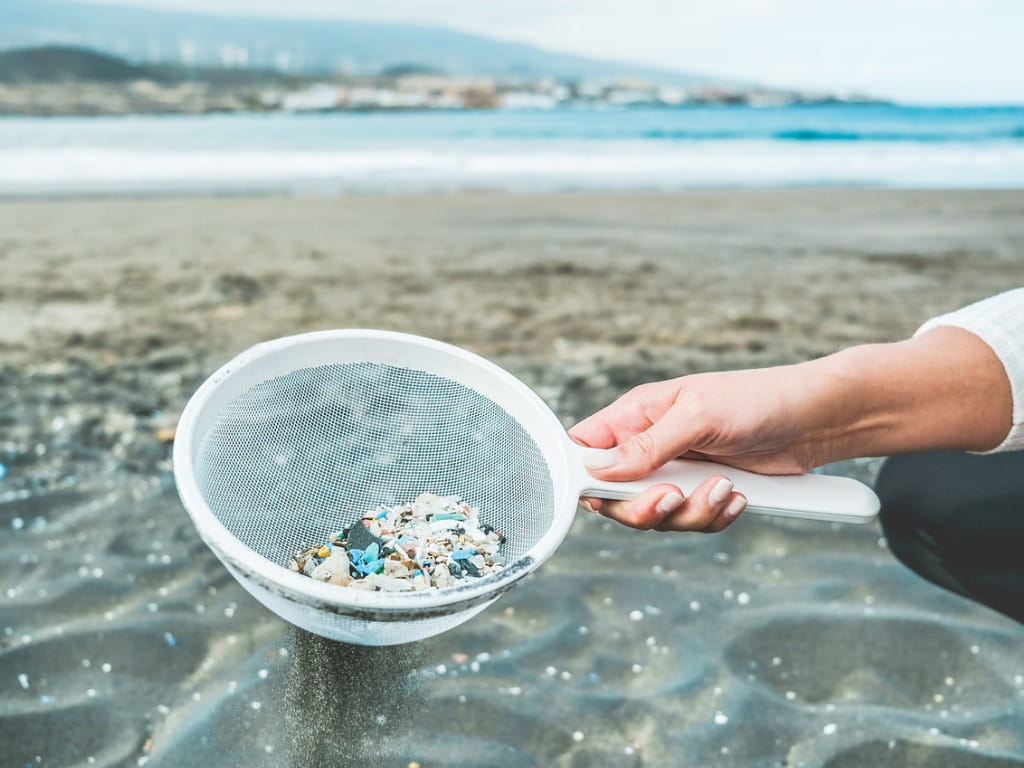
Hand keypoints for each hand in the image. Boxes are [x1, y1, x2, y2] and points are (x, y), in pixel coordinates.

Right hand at [569, 364, 827, 532]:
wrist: (815, 420)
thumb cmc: (757, 400)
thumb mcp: (697, 416)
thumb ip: (646, 445)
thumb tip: (596, 468)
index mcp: (636, 416)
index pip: (585, 449)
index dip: (583, 476)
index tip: (603, 493)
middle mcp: (650, 446)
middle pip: (613, 496)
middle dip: (642, 508)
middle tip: (672, 498)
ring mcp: (677, 473)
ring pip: (655, 516)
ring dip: (689, 513)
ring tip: (724, 489)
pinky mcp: (703, 493)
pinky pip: (691, 521)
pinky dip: (713, 517)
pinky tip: (737, 498)